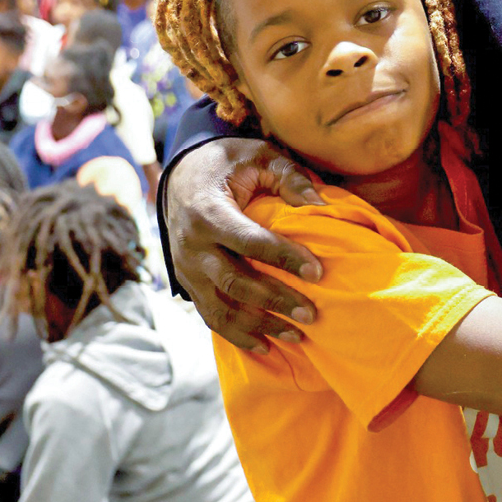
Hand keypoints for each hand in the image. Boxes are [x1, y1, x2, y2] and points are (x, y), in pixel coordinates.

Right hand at [166, 138, 326, 352]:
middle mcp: (192, 246)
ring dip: (259, 325)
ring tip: (297, 335)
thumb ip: (289, 176)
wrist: (181, 175)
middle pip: (234, 281)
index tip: (318, 272)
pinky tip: (266, 345)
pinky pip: (210, 316)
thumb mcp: (258, 156)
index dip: (284, 258)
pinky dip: (237, 334)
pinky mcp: (188, 283)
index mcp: (208, 212)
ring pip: (220, 307)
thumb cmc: (228, 164)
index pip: (249, 241)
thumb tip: (320, 204)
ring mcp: (186, 269)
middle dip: (275, 300)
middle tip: (311, 314)